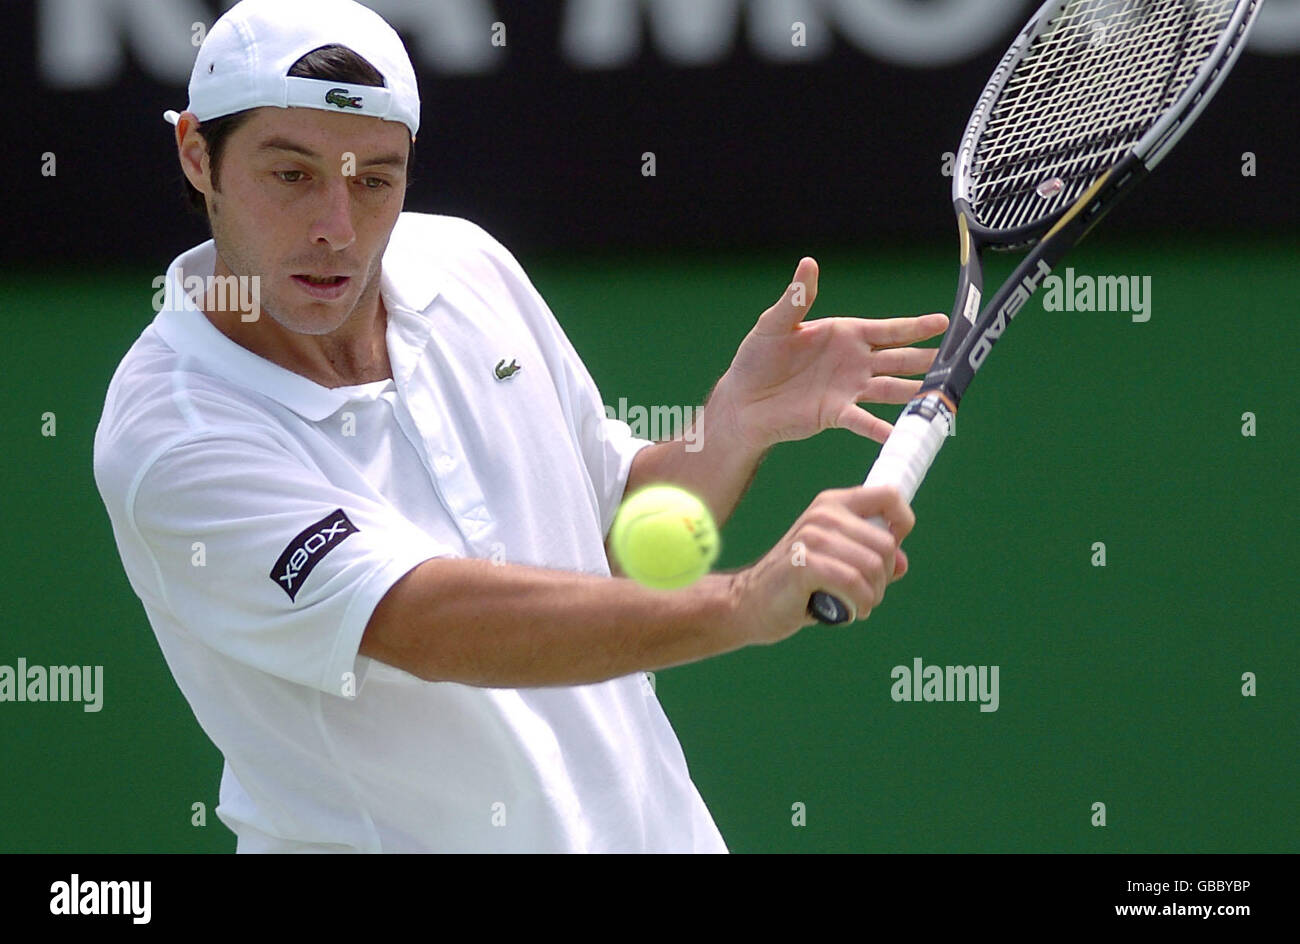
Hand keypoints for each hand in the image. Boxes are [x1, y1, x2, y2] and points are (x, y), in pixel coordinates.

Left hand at [711, 258, 947, 450]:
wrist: (743, 400)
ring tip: (940, 396)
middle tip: (956, 359)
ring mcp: (849, 389)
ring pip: (891, 389)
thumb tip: (808, 264)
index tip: (944, 322)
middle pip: (900, 359)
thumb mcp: (774, 324)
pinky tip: (898, 434)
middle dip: (927, 358)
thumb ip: (795, 299)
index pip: (889, 330)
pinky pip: (863, 421)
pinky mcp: (836, 413)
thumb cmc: (757, 358)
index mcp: (845, 335)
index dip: (916, 327)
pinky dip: (880, 428)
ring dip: (915, 392)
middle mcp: (855, 362)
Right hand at [725, 485, 913, 644]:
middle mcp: (824, 513)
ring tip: (856, 604)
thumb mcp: (837, 563)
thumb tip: (901, 562)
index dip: (902, 524)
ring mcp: (812, 536)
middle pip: (886, 544)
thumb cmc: (797, 585)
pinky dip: (859, 604)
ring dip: (872, 596)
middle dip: (884, 577)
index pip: (889, 496)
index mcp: (833, 504)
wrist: (749, 603)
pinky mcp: (804, 562)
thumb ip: (869, 557)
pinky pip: (854, 583)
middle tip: (866, 593)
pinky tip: (848, 612)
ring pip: (874, 566)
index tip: (890, 554)